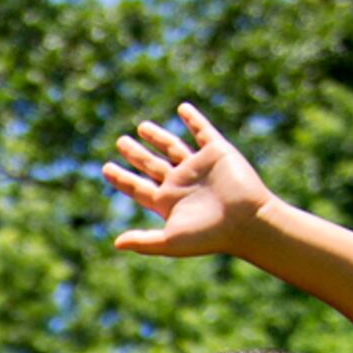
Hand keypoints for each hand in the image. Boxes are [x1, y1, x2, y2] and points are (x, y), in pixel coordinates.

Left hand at [104, 103, 276, 259]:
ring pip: (172, 147)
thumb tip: (116, 243)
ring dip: (157, 137)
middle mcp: (180, 182)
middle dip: (136, 154)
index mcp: (167, 202)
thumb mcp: (171, 241)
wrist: (246, 221)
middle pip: (151, 164)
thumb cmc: (209, 235)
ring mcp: (198, 166)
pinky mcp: (217, 152)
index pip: (138, 187)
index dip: (122, 178)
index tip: (106, 168)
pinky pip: (202, 131)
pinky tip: (182, 109)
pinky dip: (193, 119)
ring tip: (141, 127)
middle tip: (120, 142)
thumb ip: (143, 242)